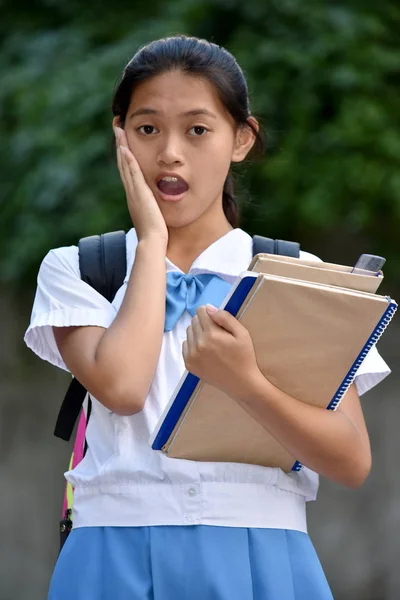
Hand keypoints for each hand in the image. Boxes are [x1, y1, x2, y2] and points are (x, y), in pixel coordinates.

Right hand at [113, 124, 167, 245]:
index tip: (123, 142)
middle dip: (120, 146)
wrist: (153, 242)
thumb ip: (154, 208)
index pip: (128, 172)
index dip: (125, 157)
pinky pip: (133, 173)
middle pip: (123, 164)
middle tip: (117, 129)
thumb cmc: (156, 234)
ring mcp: (134, 192)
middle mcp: (131, 192)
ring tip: (118, 130)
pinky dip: (128, 160)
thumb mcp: (155, 216)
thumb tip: (158, 206)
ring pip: (125, 165)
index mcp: (135, 197)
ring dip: (121, 147)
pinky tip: (125, 148)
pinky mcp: (139, 194)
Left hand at [182, 305, 261, 401]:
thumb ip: (225, 318)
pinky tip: (205, 351)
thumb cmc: (244, 356)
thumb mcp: (242, 333)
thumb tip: (208, 308)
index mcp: (211, 334)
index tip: (217, 321)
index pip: (201, 311)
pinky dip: (193, 345)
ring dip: (197, 333)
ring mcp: (191, 355)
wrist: (241, 383)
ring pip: (188, 332)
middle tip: (217, 333)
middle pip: (194, 321)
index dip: (209, 313)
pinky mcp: (188, 364)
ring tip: (211, 342)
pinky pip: (185, 345)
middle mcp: (198, 343)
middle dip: (204, 322)